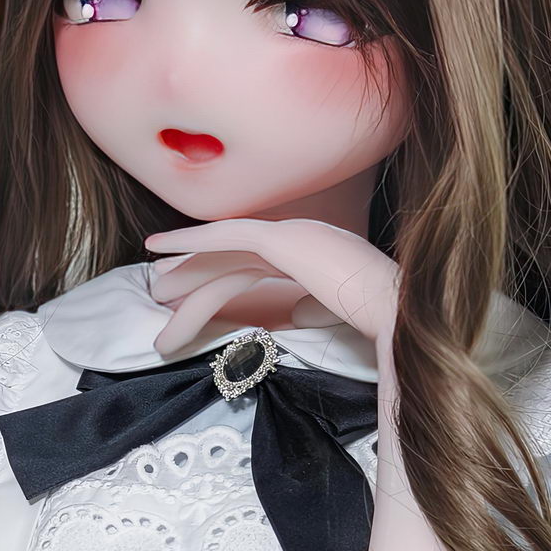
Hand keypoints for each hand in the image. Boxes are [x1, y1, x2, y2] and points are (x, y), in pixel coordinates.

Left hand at [144, 217, 398, 355]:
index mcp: (313, 252)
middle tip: (160, 290)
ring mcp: (291, 234)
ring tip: (154, 291)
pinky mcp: (283, 240)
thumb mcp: (339, 312)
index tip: (189, 293)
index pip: (256, 261)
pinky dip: (191, 240)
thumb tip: (298, 313)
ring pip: (224, 253)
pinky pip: (226, 239)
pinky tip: (161, 248)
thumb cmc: (378, 317)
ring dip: (187, 271)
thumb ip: (316, 307)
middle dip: (194, 271)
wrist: (395, 310)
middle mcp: (299, 237)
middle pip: (233, 255)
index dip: (219, 274)